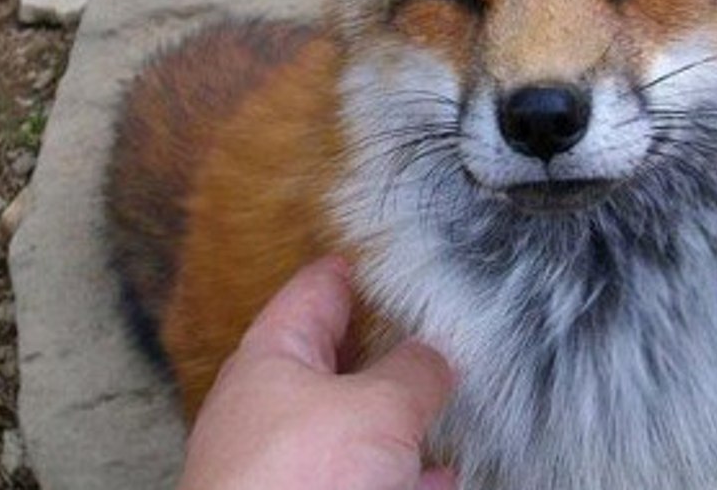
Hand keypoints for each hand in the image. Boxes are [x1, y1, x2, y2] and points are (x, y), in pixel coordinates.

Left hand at [178, 256, 455, 489]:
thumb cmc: (302, 483)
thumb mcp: (377, 408)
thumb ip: (415, 371)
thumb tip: (437, 354)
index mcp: (270, 362)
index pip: (314, 292)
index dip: (355, 267)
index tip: (387, 250)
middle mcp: (272, 412)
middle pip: (334, 362)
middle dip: (386, 346)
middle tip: (435, 322)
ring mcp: (289, 469)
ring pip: (353, 427)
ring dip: (399, 415)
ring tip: (446, 394)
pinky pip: (366, 482)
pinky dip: (405, 476)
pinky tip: (443, 474)